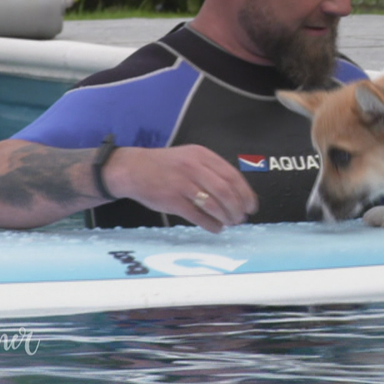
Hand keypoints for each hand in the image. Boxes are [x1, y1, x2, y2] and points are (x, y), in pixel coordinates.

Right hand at [106, 144, 258, 232]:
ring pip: (213, 203)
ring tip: (230, 223)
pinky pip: (197, 215)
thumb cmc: (165, 166)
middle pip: (226, 190)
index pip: (232, 175)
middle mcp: (193, 167)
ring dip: (226, 217)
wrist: (132, 169)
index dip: (245, 193)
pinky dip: (210, 224)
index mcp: (202, 155)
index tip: (251, 205)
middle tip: (241, 217)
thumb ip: (212, 170)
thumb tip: (238, 193)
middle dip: (237, 207)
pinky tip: (215, 228)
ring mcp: (182, 183)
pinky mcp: (171, 200)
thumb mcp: (190, 158)